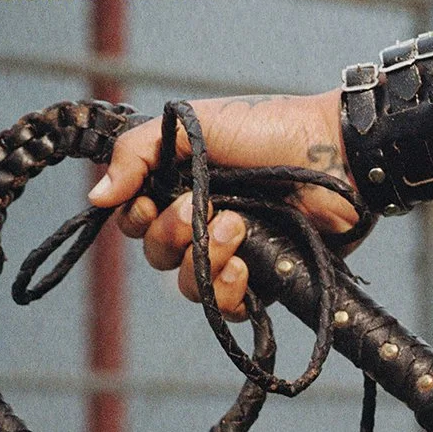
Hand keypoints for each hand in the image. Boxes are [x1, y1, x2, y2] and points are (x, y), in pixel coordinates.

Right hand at [87, 91, 353, 316]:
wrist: (336, 153)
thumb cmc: (269, 129)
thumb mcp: (193, 125)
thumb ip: (138, 153)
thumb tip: (96, 197)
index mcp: (180, 186)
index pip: (135, 222)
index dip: (137, 220)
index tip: (152, 202)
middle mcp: (203, 221)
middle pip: (159, 255)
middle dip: (175, 234)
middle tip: (207, 208)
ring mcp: (235, 251)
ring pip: (190, 285)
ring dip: (203, 261)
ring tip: (237, 229)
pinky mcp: (267, 276)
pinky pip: (229, 306)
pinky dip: (227, 293)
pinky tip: (243, 266)